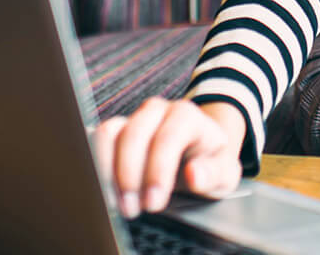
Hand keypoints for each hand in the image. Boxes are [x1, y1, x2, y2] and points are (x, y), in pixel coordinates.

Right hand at [91, 98, 245, 218]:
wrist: (198, 152)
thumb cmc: (210, 163)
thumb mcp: (223, 173)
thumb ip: (213, 174)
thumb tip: (194, 174)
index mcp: (188, 116)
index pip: (169, 137)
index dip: (158, 170)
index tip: (154, 202)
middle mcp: (158, 111)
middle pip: (134, 134)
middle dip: (129, 176)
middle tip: (131, 209)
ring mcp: (134, 117)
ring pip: (109, 133)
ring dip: (107, 171)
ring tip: (116, 203)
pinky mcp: (116, 130)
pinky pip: (96, 140)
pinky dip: (95, 166)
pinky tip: (105, 191)